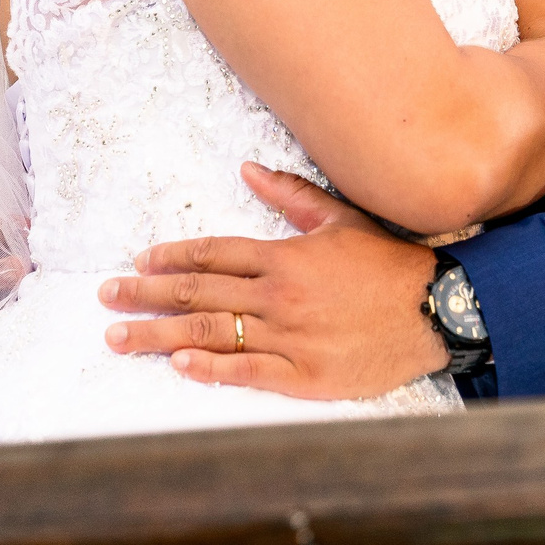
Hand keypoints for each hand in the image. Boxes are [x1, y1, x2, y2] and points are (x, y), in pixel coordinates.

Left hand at [98, 163, 449, 397]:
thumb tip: (248, 169)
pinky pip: (248, 371)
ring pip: (211, 332)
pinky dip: (211, 367)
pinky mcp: (306, 375)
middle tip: (105, 297)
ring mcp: (290, 337)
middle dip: (146, 294)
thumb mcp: (340, 219)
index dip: (171, 258)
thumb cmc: (389, 264)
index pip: (213, 253)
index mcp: (284, 256)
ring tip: (118, 336)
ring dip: (158, 334)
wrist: (439, 310)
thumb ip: (290, 195)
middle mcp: (279, 295)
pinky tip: (179, 364)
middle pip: (198, 292)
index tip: (138, 261)